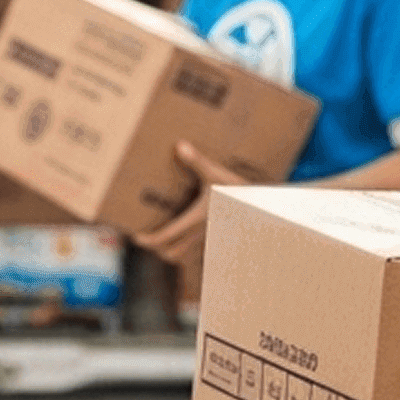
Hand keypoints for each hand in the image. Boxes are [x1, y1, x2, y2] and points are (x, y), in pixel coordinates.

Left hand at [134, 141, 240, 264]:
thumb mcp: (216, 174)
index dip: (148, 240)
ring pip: (184, 254)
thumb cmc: (238, 190)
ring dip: (170, 248)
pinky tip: (183, 229)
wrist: (263, 206)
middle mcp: (200, 233)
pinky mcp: (216, 236)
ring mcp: (208, 238)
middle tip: (147, 235)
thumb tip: (180, 146)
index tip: (136, 237)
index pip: (165, 238)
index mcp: (195, 220)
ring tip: (161, 234)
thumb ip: (197, 161)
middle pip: (171, 253)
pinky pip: (196, 247)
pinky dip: (184, 244)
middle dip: (157, 248)